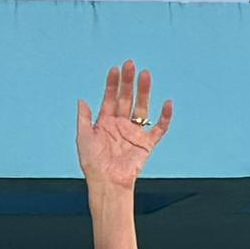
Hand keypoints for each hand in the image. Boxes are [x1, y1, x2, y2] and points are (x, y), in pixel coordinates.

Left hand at [75, 63, 171, 193]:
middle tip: (130, 65)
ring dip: (144, 92)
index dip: (112, 83)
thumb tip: (82, 100)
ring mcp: (134, 133)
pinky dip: (165, 118)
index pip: (110, 98)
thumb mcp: (83, 138)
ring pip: (142, 108)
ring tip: (145, 75)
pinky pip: (159, 129)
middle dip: (128, 82)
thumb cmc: (92, 164)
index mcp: (106, 122)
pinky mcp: (146, 144)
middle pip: (126, 98)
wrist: (106, 183)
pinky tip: (167, 104)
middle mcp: (121, 124)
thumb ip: (84, 119)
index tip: (115, 69)